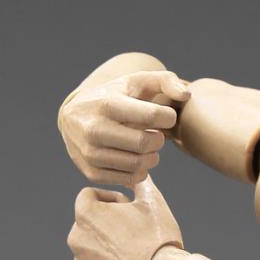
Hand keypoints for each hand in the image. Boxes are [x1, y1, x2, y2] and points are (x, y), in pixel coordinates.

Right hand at [58, 67, 189, 185]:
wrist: (73, 117)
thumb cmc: (113, 97)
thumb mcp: (135, 81)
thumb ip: (166, 80)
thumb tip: (186, 95)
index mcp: (107, 104)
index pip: (152, 116)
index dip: (167, 117)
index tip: (164, 116)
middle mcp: (95, 129)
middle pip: (145, 144)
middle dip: (158, 140)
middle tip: (157, 135)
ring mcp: (90, 153)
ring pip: (138, 165)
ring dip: (151, 157)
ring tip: (148, 148)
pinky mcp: (90, 172)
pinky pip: (128, 179)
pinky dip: (140, 171)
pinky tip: (137, 159)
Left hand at [67, 177, 183, 259]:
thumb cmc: (157, 236)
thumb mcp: (152, 202)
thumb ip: (139, 183)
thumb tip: (138, 173)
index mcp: (86, 213)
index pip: (87, 196)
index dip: (109, 198)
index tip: (126, 208)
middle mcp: (76, 238)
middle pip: (88, 224)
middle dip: (106, 224)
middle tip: (132, 230)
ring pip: (90, 248)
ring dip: (105, 247)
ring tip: (130, 252)